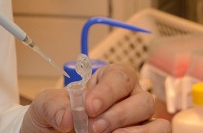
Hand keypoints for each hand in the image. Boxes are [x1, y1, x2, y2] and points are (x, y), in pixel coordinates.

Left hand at [21, 64, 169, 132]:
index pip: (120, 76)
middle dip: (119, 115)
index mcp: (110, 80)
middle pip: (143, 101)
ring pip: (157, 124)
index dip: (108, 91)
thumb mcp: (45, 106)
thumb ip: (53, 106)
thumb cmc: (55, 116)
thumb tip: (67, 117)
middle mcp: (130, 99)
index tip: (88, 107)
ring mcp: (139, 122)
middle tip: (94, 128)